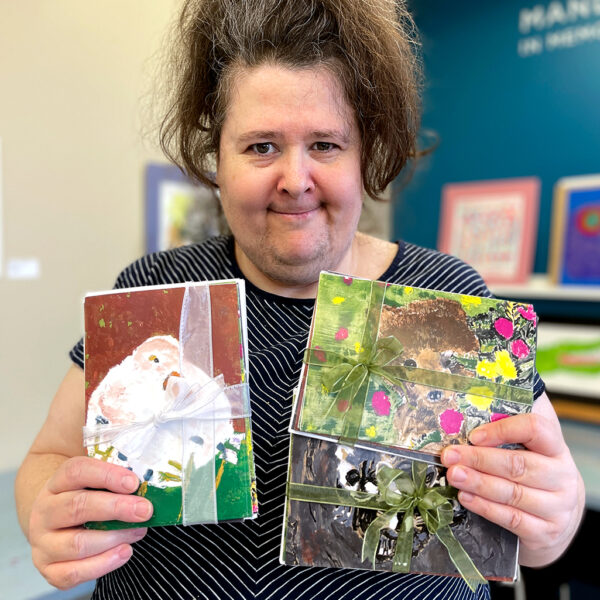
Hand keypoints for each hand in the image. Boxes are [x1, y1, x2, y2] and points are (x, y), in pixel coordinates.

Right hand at [28, 456, 152, 589]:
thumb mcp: (96, 473)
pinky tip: (124, 552)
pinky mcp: (49, 568)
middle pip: (78, 506)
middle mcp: (45, 510)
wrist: (56, 521)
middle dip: (116, 508)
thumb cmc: (87, 493)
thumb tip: (149, 440)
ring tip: (140, 530)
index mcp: (57, 482)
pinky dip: (102, 565)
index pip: (77, 471)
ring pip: (77, 543)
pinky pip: (72, 573)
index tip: (134, 481)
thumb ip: (116, 458)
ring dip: (113, 537)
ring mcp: (44, 541)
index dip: (106, 475)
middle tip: (146, 509)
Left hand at [440, 393, 584, 566]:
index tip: (474, 434)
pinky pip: (512, 518)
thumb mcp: (528, 447)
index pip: (535, 429)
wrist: (559, 516)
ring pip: (512, 493)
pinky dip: (485, 507)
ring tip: (453, 475)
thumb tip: (469, 398)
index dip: (503, 430)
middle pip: (518, 464)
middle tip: (450, 456)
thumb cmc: (533, 471)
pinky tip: (465, 497)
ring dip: (477, 483)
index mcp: (555, 448)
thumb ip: (505, 426)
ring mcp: (557, 506)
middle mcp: (561, 476)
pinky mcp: (546, 531)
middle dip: (478, 459)